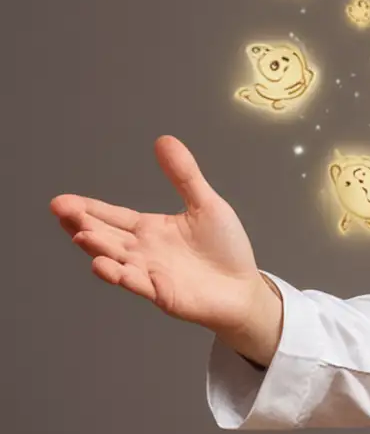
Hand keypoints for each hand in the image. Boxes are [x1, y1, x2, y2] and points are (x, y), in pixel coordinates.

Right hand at [52, 136, 266, 333]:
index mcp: (150, 229)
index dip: (88, 209)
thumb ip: (184, 176)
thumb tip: (164, 140)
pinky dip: (120, 276)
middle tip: (61, 210)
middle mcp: (143, 251)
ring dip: (98, 248)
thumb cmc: (225, 248)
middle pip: (106, 236)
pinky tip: (103, 266)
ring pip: (117, 259)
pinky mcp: (162, 293)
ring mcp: (149, 273)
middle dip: (82, 224)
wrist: (244, 288)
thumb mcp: (205, 205)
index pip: (113, 216)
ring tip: (82, 236)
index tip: (62, 201)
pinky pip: (137, 284)